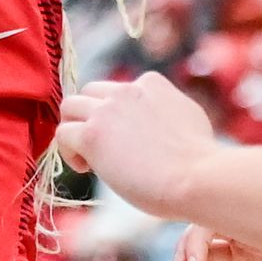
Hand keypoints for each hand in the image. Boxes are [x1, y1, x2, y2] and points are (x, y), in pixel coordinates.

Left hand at [55, 70, 219, 218]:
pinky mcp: (92, 135)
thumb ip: (167, 109)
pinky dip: (68, 151)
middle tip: (101, 146)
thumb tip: (160, 120)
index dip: (117, 115)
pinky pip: (63, 134)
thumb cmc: (198, 160)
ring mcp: (107, 110)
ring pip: (70, 106)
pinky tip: (86, 168)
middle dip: (90, 116)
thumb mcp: (188, 117)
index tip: (125, 140)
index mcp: (151, 83)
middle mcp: (127, 90)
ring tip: (88, 157)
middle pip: (90, 92)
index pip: (119, 90)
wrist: (196, 177)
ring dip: (74, 129)